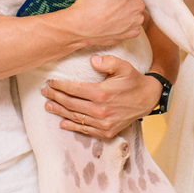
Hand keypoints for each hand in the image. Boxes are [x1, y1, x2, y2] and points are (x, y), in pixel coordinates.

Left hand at [42, 54, 160, 138]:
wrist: (149, 99)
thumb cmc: (134, 81)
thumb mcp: (124, 66)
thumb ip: (108, 61)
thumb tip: (92, 60)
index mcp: (102, 93)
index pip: (74, 89)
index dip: (60, 86)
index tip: (50, 82)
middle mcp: (100, 110)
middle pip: (71, 104)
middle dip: (55, 97)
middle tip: (45, 92)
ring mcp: (103, 123)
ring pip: (75, 117)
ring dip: (59, 111)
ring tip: (48, 106)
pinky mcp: (107, 131)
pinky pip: (85, 130)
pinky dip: (72, 126)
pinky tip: (62, 122)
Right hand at [67, 0, 148, 48]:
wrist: (81, 27)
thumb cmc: (88, 1)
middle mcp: (137, 3)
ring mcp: (136, 19)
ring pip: (137, 10)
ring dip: (130, 8)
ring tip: (114, 9)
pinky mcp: (132, 32)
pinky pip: (135, 25)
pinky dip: (128, 22)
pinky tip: (116, 21)